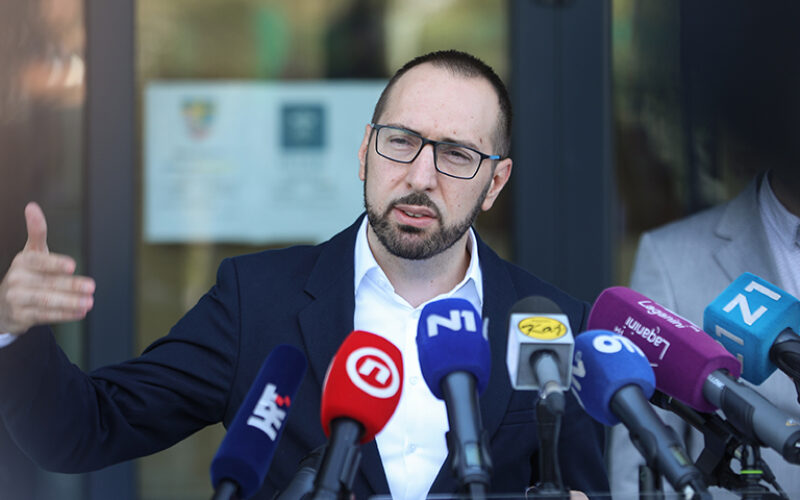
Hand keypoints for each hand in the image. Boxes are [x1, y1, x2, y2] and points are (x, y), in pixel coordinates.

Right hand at [0, 202, 94, 334]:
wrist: (2, 304)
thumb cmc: (25, 274)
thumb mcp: (31, 252)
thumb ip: (36, 232)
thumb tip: (32, 207)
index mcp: (22, 261)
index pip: (38, 260)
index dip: (54, 263)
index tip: (71, 265)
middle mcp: (17, 279)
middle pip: (47, 282)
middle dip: (71, 286)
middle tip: (91, 287)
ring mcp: (17, 299)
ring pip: (46, 301)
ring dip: (69, 303)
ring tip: (88, 302)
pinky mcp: (21, 316)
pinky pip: (45, 315)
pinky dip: (64, 315)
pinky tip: (79, 313)